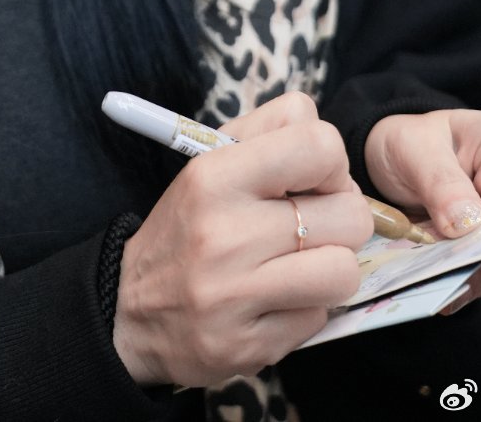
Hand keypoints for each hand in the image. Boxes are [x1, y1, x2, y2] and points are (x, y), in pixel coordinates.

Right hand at [113, 93, 372, 387]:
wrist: (131, 312)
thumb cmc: (187, 226)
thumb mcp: (209, 162)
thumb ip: (270, 134)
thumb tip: (333, 152)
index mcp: (214, 176)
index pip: (320, 146)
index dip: (331, 164)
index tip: (313, 181)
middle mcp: (225, 234)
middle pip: (350, 213)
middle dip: (341, 219)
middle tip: (313, 226)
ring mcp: (236, 295)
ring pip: (344, 271)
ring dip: (331, 269)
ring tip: (301, 265)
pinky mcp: (251, 346)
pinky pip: (320, 318)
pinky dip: (306, 308)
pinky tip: (275, 300)